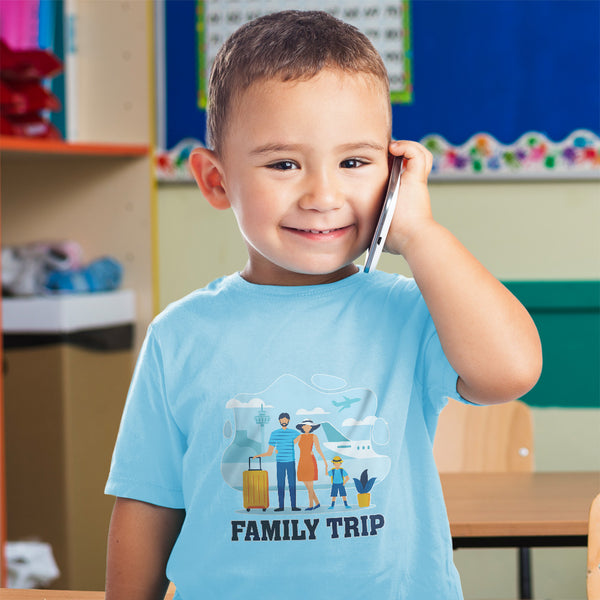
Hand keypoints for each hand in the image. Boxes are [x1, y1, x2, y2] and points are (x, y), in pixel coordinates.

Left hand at [384, 140, 434, 256]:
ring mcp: (416, 180)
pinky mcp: (417, 178)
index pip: (402, 172)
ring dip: (407, 147)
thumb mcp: (381, 229)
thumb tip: (364, 234)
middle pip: (413, 160)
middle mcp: (412, 185)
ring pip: (419, 154)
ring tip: (392, 149)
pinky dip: (407, 147)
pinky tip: (394, 150)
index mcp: (404, 194)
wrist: (410, 238)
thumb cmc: (395, 238)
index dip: (392, 164)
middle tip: (383, 152)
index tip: (376, 163)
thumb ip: (375, 225)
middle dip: (399, 152)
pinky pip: (416, 153)